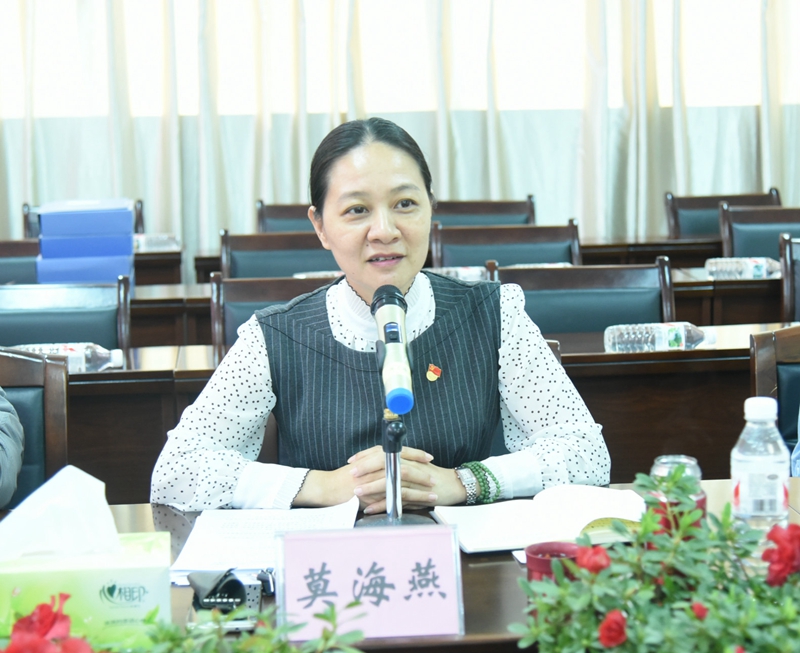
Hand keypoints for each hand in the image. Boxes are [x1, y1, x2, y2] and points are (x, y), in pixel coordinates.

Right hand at [290, 445, 421, 507]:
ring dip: (420, 489)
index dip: (416, 453)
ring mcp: (376, 479)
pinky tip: (418, 506)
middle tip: (434, 478)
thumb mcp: (362, 466)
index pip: (400, 451)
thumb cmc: (344, 478)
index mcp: (376, 456)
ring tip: (433, 494)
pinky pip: (395, 497)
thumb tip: (393, 466)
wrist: (328, 488)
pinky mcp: (374, 494)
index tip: (429, 457)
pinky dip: (409, 501)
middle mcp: (377, 465)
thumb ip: (377, 465)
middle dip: (422, 472)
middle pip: (405, 465)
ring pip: (403, 481)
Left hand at [351, 446, 468, 513]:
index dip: (366, 455)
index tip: (352, 460)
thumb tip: (376, 469)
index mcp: (406, 457)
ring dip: (372, 486)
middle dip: (366, 467)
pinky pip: (398, 498)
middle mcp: (409, 465)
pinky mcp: (418, 494)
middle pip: (385, 462)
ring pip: (391, 480)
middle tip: (352, 473)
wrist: (452, 485)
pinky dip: (383, 504)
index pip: (383, 451)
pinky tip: (371, 509)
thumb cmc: (431, 475)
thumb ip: (396, 466)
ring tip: (357, 492)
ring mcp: (414, 479)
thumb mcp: (413, 466)